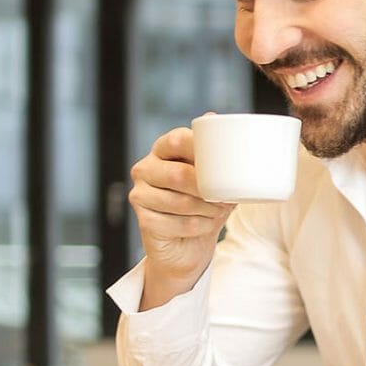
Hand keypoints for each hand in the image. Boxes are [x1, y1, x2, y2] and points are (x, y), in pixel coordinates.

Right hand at [129, 124, 235, 309]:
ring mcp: (139, 194)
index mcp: (162, 149)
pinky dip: (200, 226)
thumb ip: (219, 155)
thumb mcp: (217, 179)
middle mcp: (145, 168)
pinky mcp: (143, 220)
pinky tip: (204, 225)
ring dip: (208, 209)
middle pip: (179, 174)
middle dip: (208, 190)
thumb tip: (217, 120)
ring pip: (181, 202)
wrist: (188, 246)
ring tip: (218, 211)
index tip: (224, 162)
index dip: (201, 149)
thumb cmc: (204, 205)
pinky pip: (179, 223)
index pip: (178, 140)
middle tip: (225, 198)